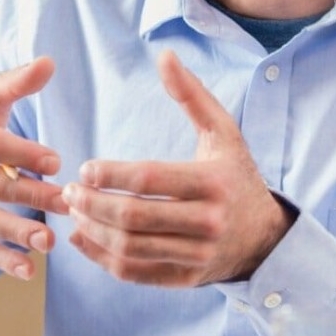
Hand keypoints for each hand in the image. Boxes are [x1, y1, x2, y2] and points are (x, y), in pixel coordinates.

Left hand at [62, 49, 290, 286]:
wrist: (266, 237)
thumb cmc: (236, 176)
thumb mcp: (223, 132)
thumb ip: (191, 95)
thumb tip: (164, 56)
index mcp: (213, 183)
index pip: (149, 179)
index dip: (110, 175)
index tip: (84, 169)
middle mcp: (207, 223)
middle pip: (134, 217)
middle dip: (93, 204)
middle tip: (69, 191)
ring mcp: (197, 255)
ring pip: (130, 248)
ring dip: (93, 230)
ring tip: (74, 211)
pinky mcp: (186, 279)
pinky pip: (134, 272)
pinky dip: (102, 257)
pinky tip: (83, 238)